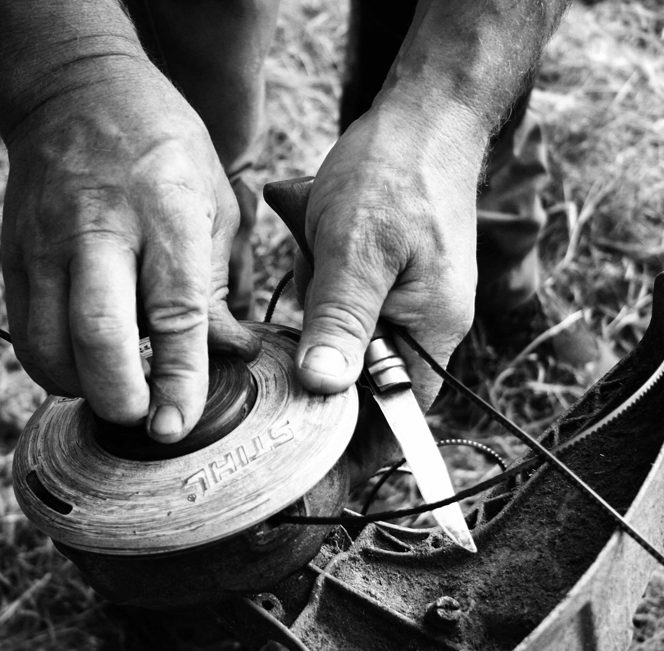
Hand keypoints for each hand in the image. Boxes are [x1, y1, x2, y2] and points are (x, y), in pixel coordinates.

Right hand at [0, 61, 258, 440]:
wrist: (77, 91)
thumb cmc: (162, 147)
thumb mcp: (213, 202)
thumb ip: (218, 284)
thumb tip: (232, 350)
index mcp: (166, 216)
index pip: (175, 316)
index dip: (178, 381)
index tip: (176, 425)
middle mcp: (100, 231)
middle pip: (99, 337)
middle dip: (120, 398)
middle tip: (143, 417)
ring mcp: (47, 243)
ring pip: (49, 346)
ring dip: (84, 388)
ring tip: (116, 386)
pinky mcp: (14, 255)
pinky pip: (24, 332)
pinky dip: (53, 366)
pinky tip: (84, 362)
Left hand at [294, 101, 482, 483]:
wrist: (422, 118)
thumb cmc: (394, 175)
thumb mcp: (356, 249)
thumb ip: (342, 319)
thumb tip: (324, 387)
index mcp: (430, 330)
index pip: (396, 415)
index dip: (355, 445)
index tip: (306, 455)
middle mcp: (424, 326)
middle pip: (362, 379)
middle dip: (322, 356)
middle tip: (297, 316)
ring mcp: (407, 304)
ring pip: (346, 340)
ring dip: (318, 308)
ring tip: (312, 252)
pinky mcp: (388, 283)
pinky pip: (345, 307)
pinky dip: (322, 287)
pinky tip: (313, 245)